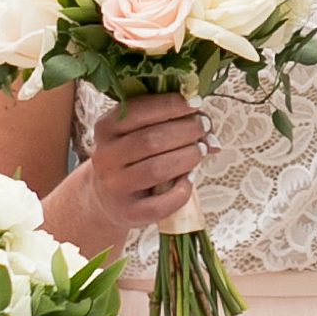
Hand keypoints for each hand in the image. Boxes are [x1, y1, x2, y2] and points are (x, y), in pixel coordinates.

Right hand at [46, 95, 206, 253]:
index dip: (170, 105)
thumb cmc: (136, 157)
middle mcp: (104, 157)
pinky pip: (161, 204)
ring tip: (201, 150)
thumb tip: (212, 139)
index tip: (196, 103)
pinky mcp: (128, 212)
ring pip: (157, 169)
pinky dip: (182, 190)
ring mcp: (114, 187)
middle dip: (185, 130)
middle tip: (204, 127)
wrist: (110, 197)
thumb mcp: (145, 133)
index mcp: (105, 128)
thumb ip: (175, 125)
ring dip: (187, 157)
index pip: (138, 111)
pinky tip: (190, 179)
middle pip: (150, 140)